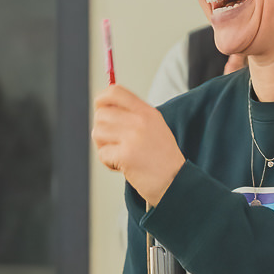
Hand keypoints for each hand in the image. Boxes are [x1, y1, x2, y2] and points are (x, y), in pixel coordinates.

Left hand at [92, 86, 183, 206]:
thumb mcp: (155, 127)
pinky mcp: (125, 156)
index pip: (115, 92)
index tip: (100, 109)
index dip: (101, 100)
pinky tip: (123, 166)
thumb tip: (104, 109)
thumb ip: (133, 115)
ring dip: (104, 146)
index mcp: (146, 112)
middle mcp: (139, 121)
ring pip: (98, 132)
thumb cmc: (163, 158)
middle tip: (113, 142)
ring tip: (119, 155)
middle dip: (102, 129)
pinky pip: (102, 154)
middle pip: (101, 114)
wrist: (176, 182)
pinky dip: (109, 163)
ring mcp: (132, 138)